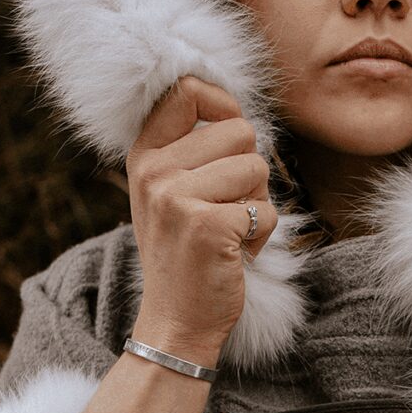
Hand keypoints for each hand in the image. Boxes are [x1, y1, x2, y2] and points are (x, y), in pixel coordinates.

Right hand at [126, 75, 277, 364]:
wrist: (175, 321)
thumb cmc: (185, 253)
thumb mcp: (170, 193)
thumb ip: (193, 151)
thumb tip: (236, 110)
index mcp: (144, 156)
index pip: (186, 91)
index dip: (223, 102)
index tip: (230, 130)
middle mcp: (154, 172)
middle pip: (240, 131)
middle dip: (251, 169)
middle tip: (228, 205)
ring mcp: (177, 199)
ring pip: (258, 168)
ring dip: (259, 203)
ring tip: (231, 230)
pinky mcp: (207, 227)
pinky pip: (267, 210)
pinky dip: (263, 234)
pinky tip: (237, 253)